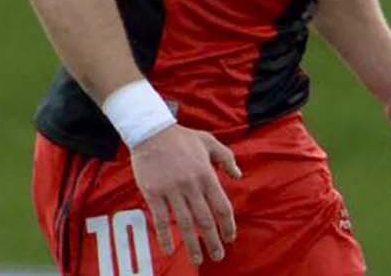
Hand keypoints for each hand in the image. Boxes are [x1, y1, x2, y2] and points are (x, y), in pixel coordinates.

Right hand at [130, 124, 242, 264]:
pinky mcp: (154, 193)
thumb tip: (238, 176)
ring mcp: (172, 191)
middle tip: (218, 256)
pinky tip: (169, 250)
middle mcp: (191, 186)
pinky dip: (165, 236)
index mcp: (206, 175)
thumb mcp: (209, 141)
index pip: (221, 207)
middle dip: (214, 241)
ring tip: (199, 259)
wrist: (151, 131)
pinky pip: (161, 219)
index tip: (230, 238)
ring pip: (185, 223)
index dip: (228, 225)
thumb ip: (226, 158)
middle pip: (206, 220)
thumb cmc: (181, 137)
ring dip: (193, 244)